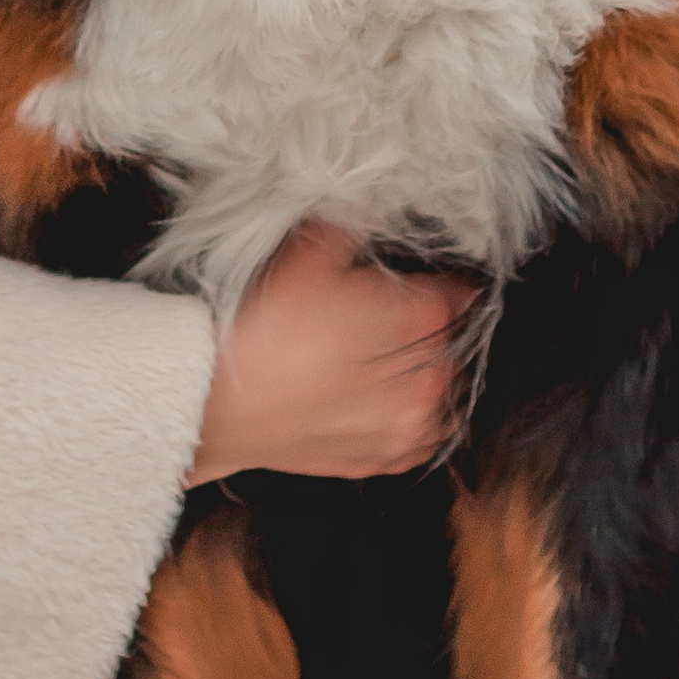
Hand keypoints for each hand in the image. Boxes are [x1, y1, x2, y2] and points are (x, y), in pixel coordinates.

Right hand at [185, 223, 475, 485]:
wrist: (217, 402)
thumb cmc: (264, 323)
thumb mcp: (310, 249)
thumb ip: (358, 228)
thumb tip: (379, 217)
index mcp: (422, 321)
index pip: (461, 293)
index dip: (446, 279)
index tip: (430, 276)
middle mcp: (431, 380)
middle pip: (454, 344)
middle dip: (434, 327)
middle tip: (394, 315)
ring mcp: (411, 428)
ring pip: (445, 393)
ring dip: (430, 375)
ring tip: (392, 361)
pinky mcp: (386, 461)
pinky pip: (425, 437)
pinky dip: (415, 417)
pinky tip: (386, 401)